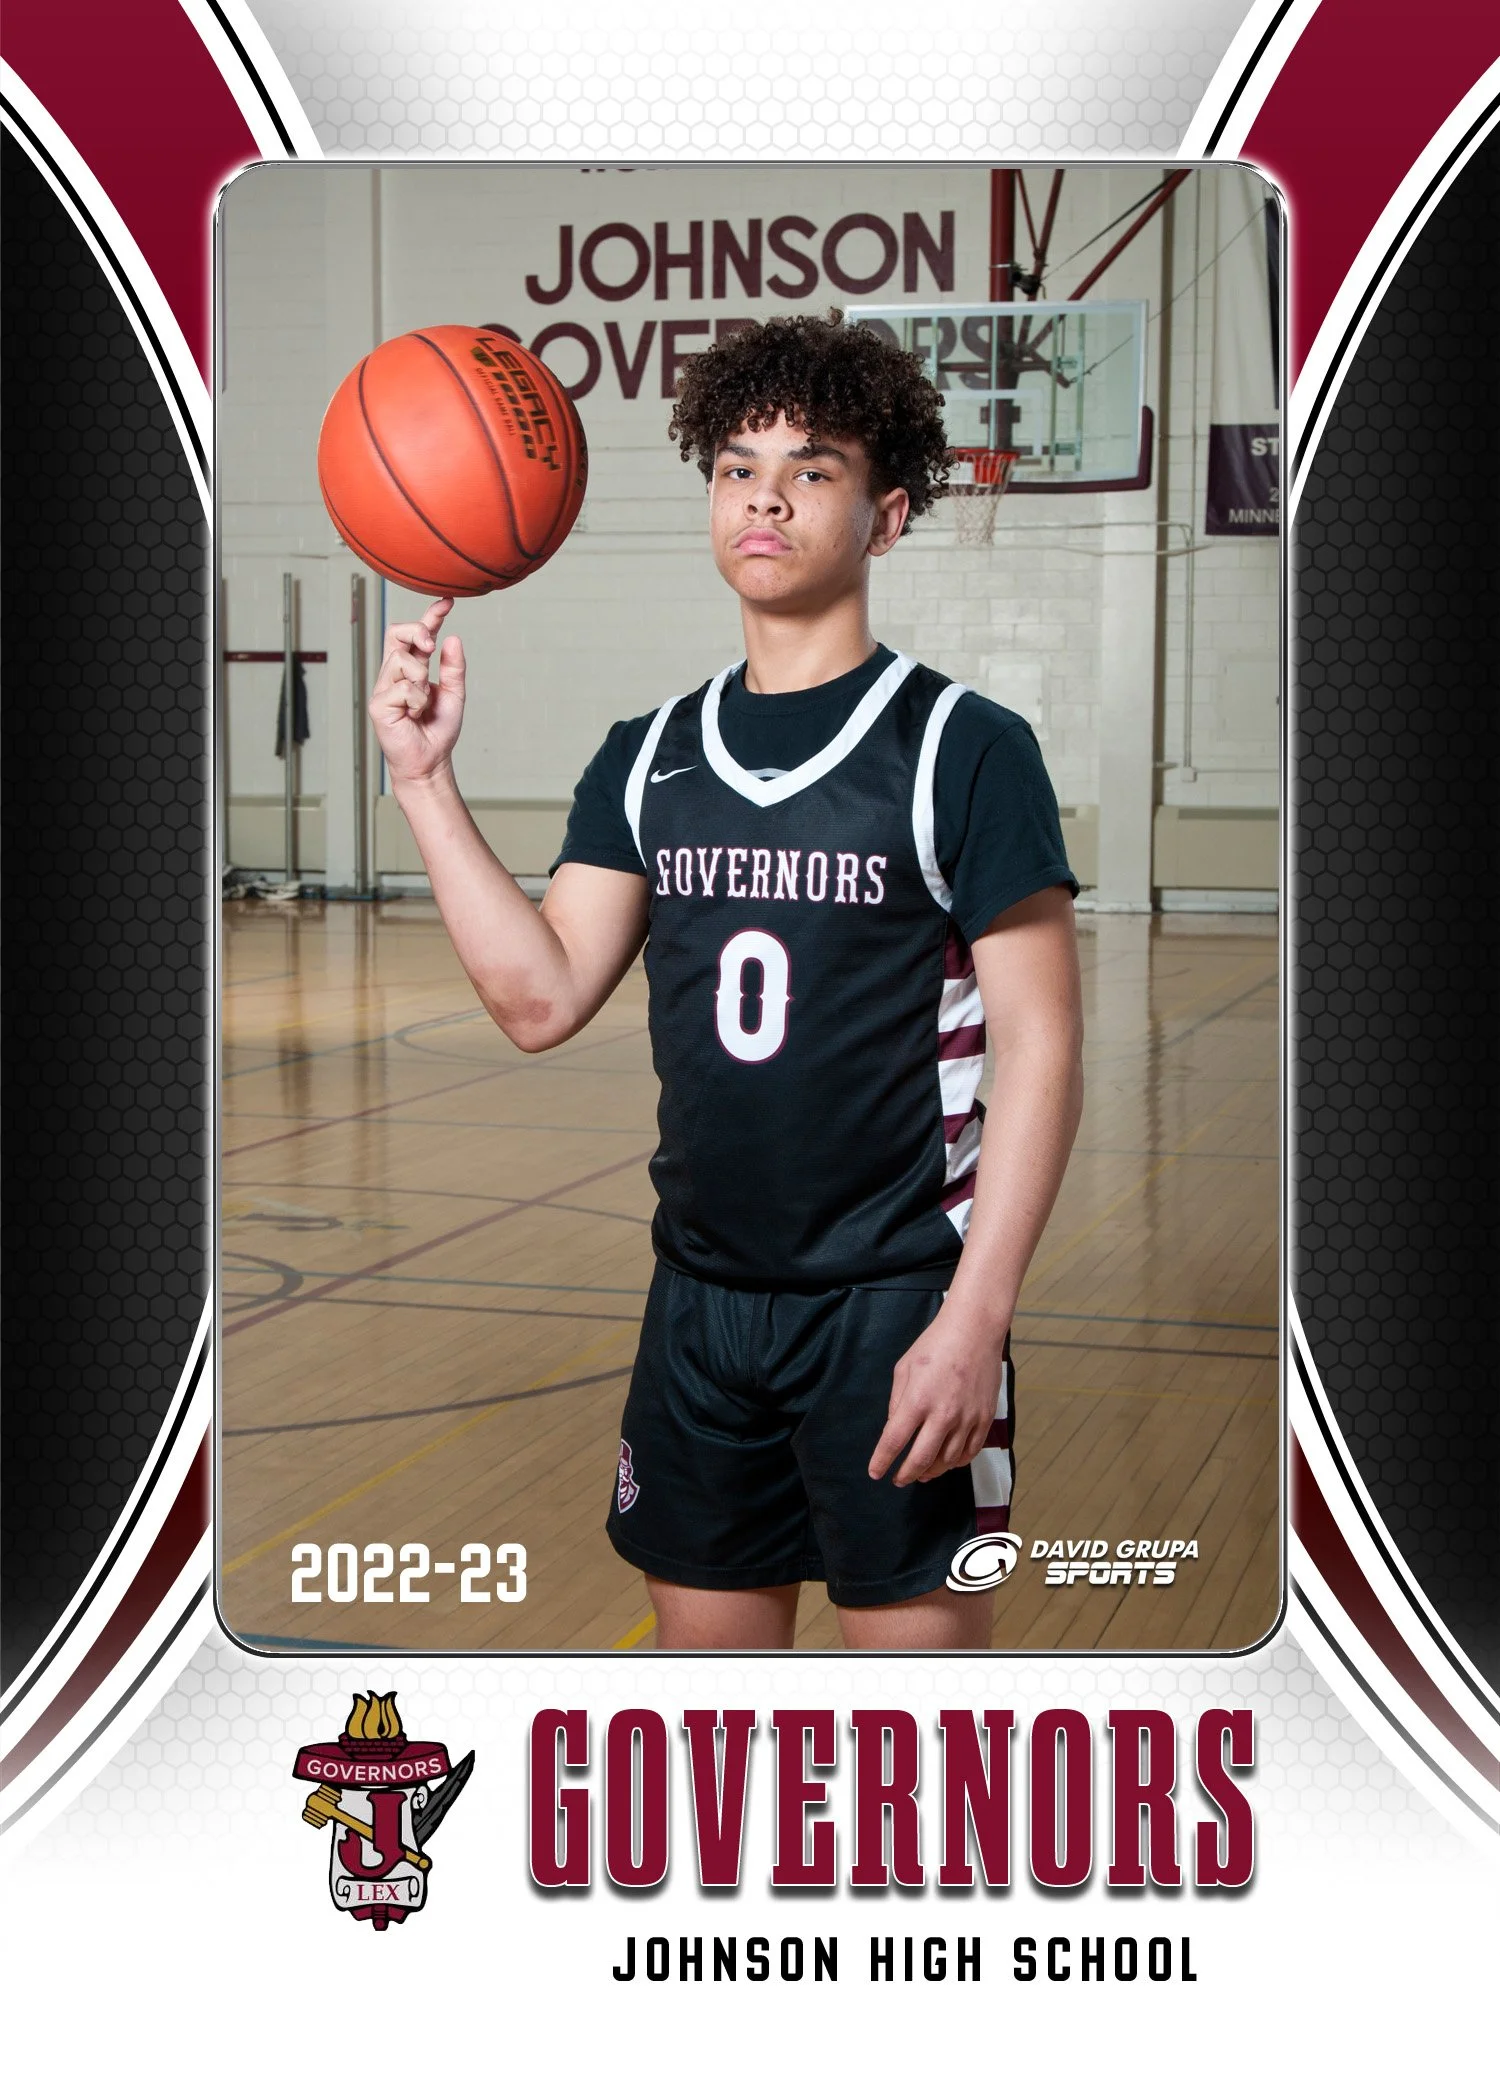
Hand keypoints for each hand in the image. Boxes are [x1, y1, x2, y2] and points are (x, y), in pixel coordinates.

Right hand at [368, 597, 466, 787]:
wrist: (430, 761)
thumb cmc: (438, 730)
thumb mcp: (454, 694)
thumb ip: (453, 668)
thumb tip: (453, 638)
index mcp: (412, 668)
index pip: (416, 634)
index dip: (430, 616)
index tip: (447, 601)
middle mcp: (394, 673)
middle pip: (397, 632)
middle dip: (417, 630)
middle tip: (431, 645)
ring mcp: (383, 687)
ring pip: (402, 660)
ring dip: (421, 680)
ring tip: (422, 704)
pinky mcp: (378, 703)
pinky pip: (403, 687)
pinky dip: (417, 701)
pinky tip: (413, 715)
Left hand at [868, 1305, 1009, 1487]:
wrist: (974, 1332)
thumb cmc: (934, 1345)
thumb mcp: (904, 1369)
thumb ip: (897, 1403)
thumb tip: (894, 1430)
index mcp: (917, 1400)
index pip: (894, 1441)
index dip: (882, 1461)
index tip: (875, 1473)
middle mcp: (943, 1414)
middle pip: (921, 1460)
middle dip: (906, 1475)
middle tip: (898, 1480)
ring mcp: (967, 1418)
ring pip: (947, 1461)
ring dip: (931, 1471)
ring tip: (921, 1473)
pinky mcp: (985, 1418)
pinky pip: (970, 1452)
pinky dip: (956, 1463)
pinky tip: (947, 1462)